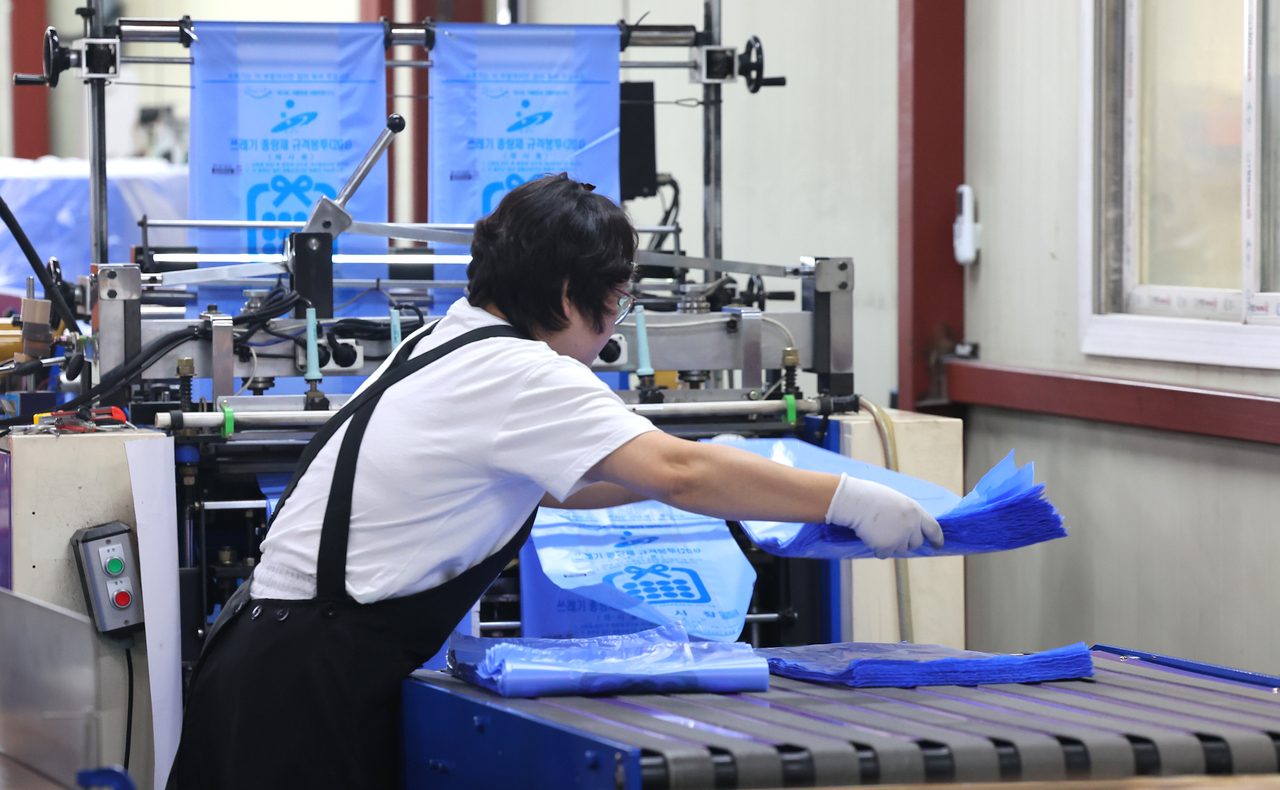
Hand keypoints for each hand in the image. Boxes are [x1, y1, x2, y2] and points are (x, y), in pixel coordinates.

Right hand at [825, 474, 944, 558]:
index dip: (937, 539)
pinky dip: (877, 549)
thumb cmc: (871, 496)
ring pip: (899, 550)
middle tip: (891, 534)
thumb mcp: (896, 500)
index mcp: (916, 512)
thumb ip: (906, 514)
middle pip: (916, 543)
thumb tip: (907, 529)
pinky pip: (884, 554)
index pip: (933, 529)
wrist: (855, 501)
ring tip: (877, 530)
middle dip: (906, 542)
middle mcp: (912, 527)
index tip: (937, 545)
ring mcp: (900, 538)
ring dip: (890, 544)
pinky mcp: (886, 547)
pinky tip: (869, 536)